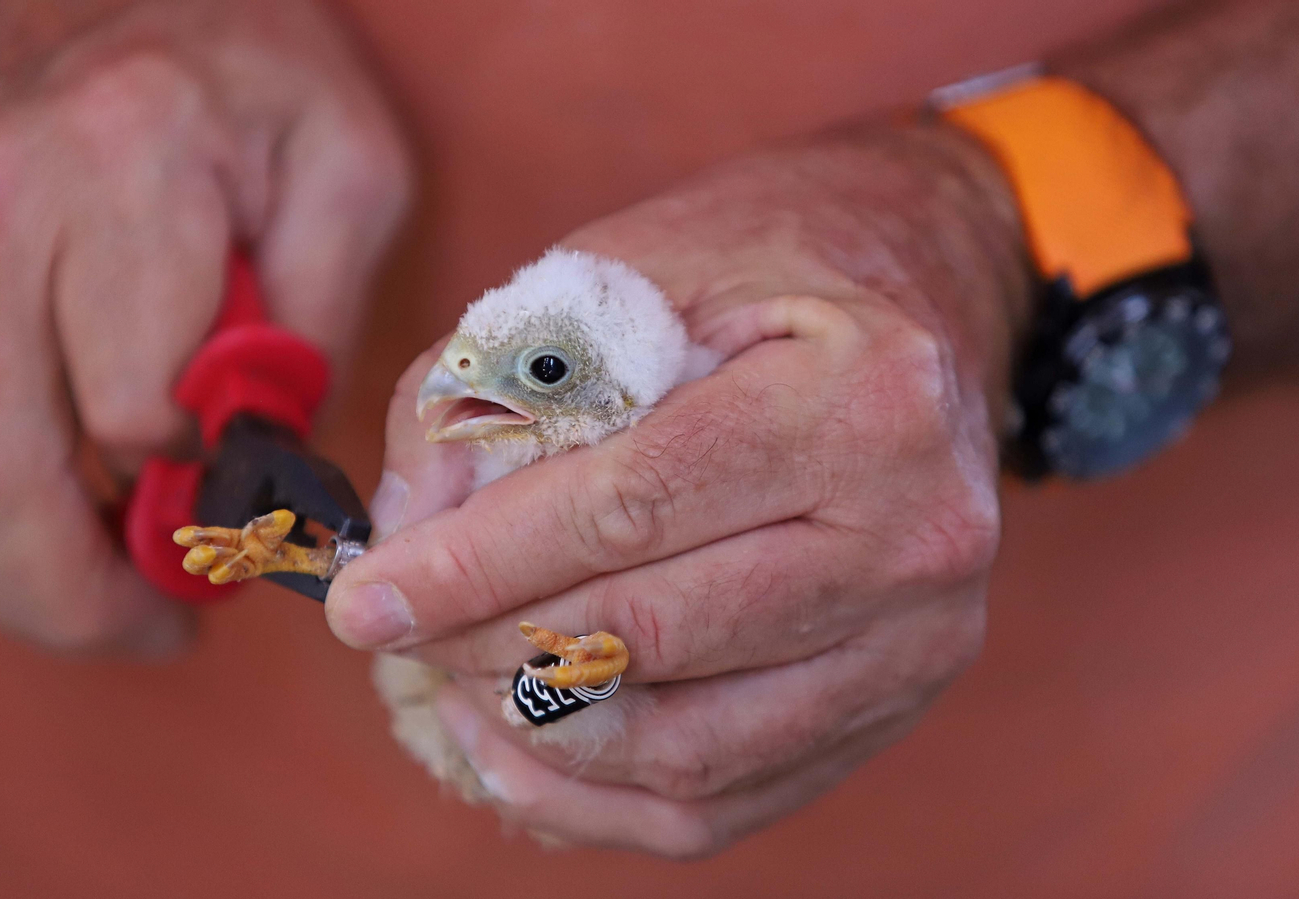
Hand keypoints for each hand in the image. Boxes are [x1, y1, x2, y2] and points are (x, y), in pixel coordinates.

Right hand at [0, 0, 409, 652]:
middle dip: (77, 602)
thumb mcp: (345, 159)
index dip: (195, 485)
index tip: (248, 509)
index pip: (135, 405)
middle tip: (159, 629)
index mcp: (125, 164)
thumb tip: (269, 461)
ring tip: (108, 602)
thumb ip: (325, 311)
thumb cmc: (237, 71)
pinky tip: (42, 542)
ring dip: (14, 587)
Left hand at [327, 124, 1029, 854]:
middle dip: (489, 645)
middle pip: (656, 632)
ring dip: (539, 734)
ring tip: (448, 683)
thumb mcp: (626, 269)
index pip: (629, 510)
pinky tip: (520, 747)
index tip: (364, 600)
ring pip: (690, 747)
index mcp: (862, 397)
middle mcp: (918, 533)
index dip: (477, 567)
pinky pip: (729, 801)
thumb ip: (498, 383)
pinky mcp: (901, 702)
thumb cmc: (770, 267)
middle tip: (395, 631)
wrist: (934, 290)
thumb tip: (408, 530)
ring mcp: (922, 637)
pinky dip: (602, 798)